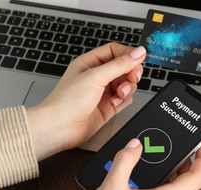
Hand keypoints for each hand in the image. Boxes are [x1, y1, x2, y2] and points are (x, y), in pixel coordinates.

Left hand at [26, 43, 145, 159]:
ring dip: (127, 88)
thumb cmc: (67, 101)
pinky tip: (114, 103)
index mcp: (90, 63)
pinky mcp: (107, 107)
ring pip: (126, 84)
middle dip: (130, 72)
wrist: (60, 127)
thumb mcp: (96, 76)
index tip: (140, 59)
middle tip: (133, 77)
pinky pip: (124, 99)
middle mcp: (96, 76)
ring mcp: (102, 92)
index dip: (128, 54)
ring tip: (119, 94)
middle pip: (123, 68)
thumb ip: (119, 64)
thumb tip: (138, 52)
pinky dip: (123, 100)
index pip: (114, 51)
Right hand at [64, 139, 200, 189]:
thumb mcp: (111, 186)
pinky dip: (164, 184)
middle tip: (183, 147)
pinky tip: (150, 178)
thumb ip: (125, 160)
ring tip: (164, 159)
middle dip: (189, 163)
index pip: (196, 178)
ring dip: (176, 174)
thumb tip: (135, 145)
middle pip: (188, 185)